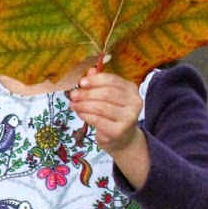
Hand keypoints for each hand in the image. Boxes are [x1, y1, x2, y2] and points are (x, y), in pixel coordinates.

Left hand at [67, 67, 150, 187]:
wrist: (122, 138)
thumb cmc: (113, 114)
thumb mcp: (108, 97)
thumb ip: (100, 84)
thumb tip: (90, 70)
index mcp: (131, 89)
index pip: (113, 80)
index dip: (96, 80)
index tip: (81, 82)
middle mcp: (134, 102)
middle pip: (107, 93)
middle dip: (87, 93)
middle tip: (73, 94)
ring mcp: (128, 118)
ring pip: (101, 107)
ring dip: (83, 105)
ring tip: (73, 104)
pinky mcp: (119, 131)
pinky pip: (98, 120)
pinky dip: (86, 115)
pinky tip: (79, 113)